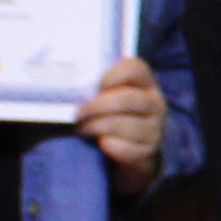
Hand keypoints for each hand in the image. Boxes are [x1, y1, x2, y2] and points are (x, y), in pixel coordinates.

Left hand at [77, 57, 167, 192]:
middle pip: (128, 99)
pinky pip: (125, 148)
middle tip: (78, 113)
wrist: (131, 152)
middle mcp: (155, 103)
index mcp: (145, 83)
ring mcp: (155, 129)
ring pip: (125, 125)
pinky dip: (108, 146)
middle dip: (97, 106)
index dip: (113, 75)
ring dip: (97, 127)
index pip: (135, 68)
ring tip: (82, 129)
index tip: (95, 86)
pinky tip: (99, 144)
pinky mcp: (148, 151)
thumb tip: (64, 84)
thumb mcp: (110, 97)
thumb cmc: (113, 117)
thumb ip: (97, 87)